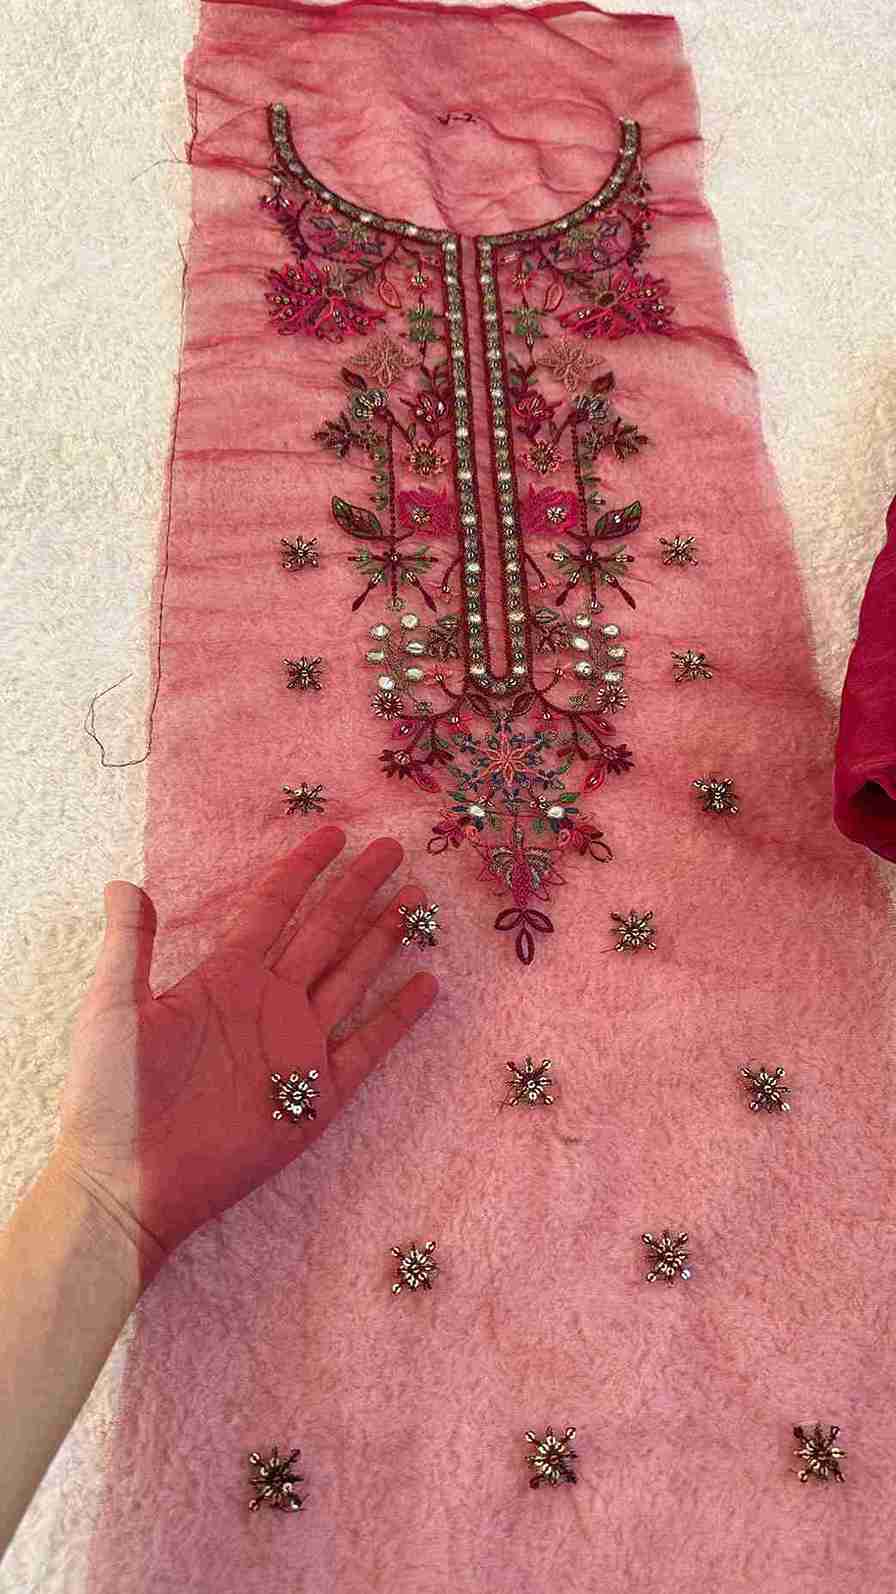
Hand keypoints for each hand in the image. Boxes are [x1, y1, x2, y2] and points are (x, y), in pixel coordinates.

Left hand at [55, 827, 437, 1282]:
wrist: (127, 1181)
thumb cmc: (111, 1098)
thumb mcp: (112, 1008)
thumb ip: (127, 944)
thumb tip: (124, 880)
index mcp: (224, 977)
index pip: (273, 907)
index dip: (302, 869)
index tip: (333, 833)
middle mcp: (267, 1003)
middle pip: (324, 931)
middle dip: (358, 888)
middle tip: (394, 849)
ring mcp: (295, 1046)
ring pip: (352, 976)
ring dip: (384, 937)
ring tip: (417, 899)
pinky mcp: (315, 1096)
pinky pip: (366, 1046)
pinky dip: (397, 1016)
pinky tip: (426, 983)